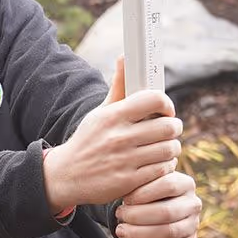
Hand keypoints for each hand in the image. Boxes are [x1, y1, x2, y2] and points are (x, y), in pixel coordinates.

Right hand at [43, 56, 182, 212]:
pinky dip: (163, 167)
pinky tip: (155, 165)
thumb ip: (118, 87)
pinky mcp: (128, 181)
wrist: (64, 176)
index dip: (167, 104)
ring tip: (162, 149)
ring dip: (171, 149)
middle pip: (168, 126)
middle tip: (168, 131)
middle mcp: (118, 137)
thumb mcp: (99, 113)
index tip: (165, 111)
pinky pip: (161, 170)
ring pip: (169, 149)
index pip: (155, 99)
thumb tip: (126, 56)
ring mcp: (124, 160)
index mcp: (113, 116)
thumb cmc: (87, 141)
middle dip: (173, 128)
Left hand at [115, 169, 202, 237]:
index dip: (144, 193)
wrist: (157, 219)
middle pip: (166, 212)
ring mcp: (193, 225)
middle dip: (138, 216)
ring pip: (168, 232)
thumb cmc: (148, 198)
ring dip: (140, 234)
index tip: (125, 199)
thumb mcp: (146, 186)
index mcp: (185, 184)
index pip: (168, 185)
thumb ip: (140, 183)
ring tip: (121, 231)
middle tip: (119, 216)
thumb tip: (122, 184)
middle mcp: (193, 203)